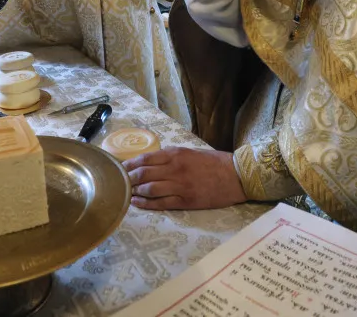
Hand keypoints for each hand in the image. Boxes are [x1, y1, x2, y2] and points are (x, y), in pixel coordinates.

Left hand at [124, 147, 246, 209]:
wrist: (236, 176)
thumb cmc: (215, 162)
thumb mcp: (190, 153)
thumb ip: (171, 157)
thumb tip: (151, 162)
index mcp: (175, 154)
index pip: (145, 159)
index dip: (129, 165)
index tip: (120, 169)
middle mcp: (174, 168)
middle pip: (143, 174)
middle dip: (128, 179)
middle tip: (120, 183)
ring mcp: (180, 185)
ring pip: (149, 189)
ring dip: (135, 191)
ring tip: (127, 193)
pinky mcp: (186, 200)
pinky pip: (160, 203)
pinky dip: (146, 203)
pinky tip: (137, 203)